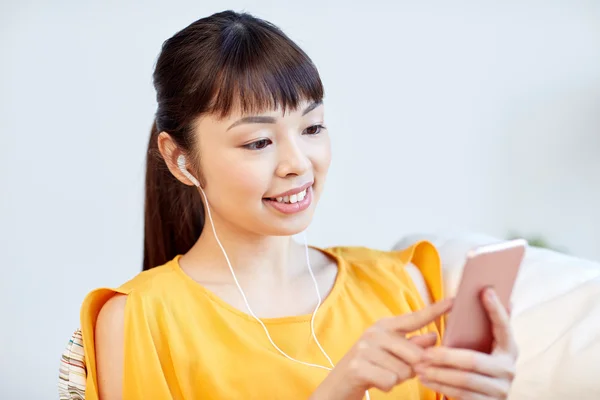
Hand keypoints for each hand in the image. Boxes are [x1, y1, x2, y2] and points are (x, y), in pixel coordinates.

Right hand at [311, 298, 452, 399]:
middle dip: (410, 369)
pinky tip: (374, 381)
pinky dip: (386, 386)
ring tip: (381, 374)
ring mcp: (365, 348)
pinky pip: (390, 381)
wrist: (338, 385)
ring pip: (404, 371)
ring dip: (397, 379)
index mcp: (385, 326)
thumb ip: (413, 346)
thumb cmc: (371, 369)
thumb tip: (433, 336)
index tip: (455, 300)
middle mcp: (375, 332)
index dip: (435, 310)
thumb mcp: (393, 355)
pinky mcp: (358, 365)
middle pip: (415, 354)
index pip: (415, 318)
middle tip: (392, 369)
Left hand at [415, 288, 517, 399]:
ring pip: (465, 380)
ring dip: (439, 374)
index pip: (504, 327)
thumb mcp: (479, 345)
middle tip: (424, 354)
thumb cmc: (475, 362)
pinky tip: (425, 379)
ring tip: (419, 367)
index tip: (485, 290)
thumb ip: (480, 326)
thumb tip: (486, 290)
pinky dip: (441, 387)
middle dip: (446, 357)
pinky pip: (462, 395)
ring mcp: (501, 390)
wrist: (482, 397)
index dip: (496, 309)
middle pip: (474, 361)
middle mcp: (509, 369)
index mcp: (509, 349)